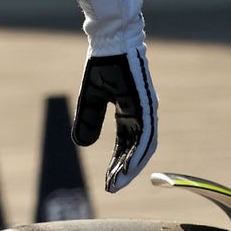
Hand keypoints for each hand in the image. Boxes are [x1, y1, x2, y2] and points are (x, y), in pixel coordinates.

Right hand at [73, 46, 157, 191]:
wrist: (110, 40)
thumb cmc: (103, 63)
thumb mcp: (91, 97)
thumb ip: (88, 119)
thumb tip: (83, 144)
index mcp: (130, 111)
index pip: (127, 144)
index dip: (117, 163)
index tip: (108, 181)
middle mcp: (142, 113)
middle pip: (136, 150)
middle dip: (124, 171)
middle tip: (112, 189)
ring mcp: (147, 110)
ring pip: (143, 147)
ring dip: (130, 167)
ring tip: (117, 183)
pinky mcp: (146, 105)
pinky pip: (145, 135)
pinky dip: (137, 153)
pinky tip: (128, 167)